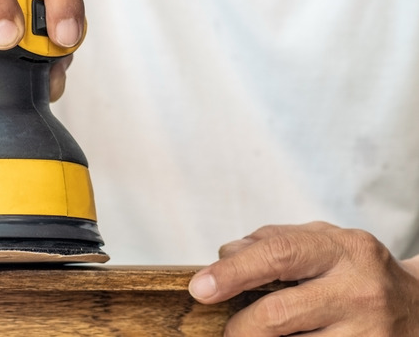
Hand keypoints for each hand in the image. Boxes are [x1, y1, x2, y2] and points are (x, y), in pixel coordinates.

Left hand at [188, 222, 418, 335]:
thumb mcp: (324, 242)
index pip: (278, 254)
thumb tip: (226, 255)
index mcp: (344, 250)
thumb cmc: (356, 272)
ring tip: (262, 336)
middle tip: (230, 331)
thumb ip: (274, 241)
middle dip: (241, 327)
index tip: (201, 287)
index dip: (233, 272)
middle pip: (277, 313)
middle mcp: (359, 290)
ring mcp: (368, 333)